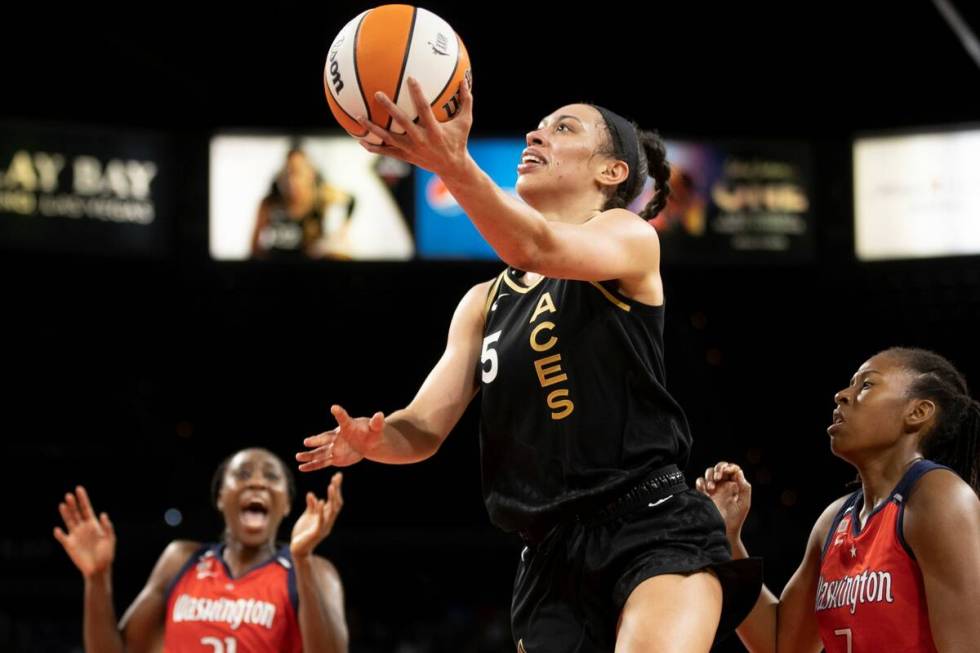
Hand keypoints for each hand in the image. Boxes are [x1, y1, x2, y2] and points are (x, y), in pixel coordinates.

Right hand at [53, 486, 115, 578]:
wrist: (98, 569)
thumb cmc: (107, 554)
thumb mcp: (110, 539)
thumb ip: (107, 527)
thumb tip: (103, 514)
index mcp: (94, 525)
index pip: (87, 508)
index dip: (83, 499)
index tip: (79, 489)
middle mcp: (83, 528)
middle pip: (76, 513)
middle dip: (73, 504)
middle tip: (69, 495)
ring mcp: (75, 535)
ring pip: (68, 521)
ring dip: (65, 513)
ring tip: (62, 504)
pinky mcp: (69, 545)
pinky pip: (62, 537)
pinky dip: (59, 534)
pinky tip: (57, 529)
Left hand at [290, 473, 343, 558]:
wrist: (297, 549)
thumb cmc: (303, 533)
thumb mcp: (307, 517)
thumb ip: (311, 506)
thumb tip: (311, 494)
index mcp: (326, 516)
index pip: (335, 500)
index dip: (336, 488)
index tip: (337, 476)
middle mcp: (328, 521)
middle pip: (336, 503)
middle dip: (336, 490)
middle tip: (337, 477)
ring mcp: (324, 527)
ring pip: (332, 511)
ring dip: (332, 498)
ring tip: (331, 486)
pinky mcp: (316, 532)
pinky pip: (321, 520)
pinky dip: (321, 511)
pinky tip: (321, 501)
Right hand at [296, 404, 383, 471]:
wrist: (369, 442)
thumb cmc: (372, 432)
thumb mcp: (376, 428)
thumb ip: (377, 423)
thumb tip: (380, 415)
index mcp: (347, 427)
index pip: (343, 420)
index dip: (340, 413)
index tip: (335, 407)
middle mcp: (337, 437)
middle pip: (325, 438)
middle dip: (317, 440)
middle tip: (307, 441)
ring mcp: (333, 448)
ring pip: (320, 453)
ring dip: (309, 455)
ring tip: (297, 457)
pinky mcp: (334, 458)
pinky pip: (321, 463)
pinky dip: (312, 466)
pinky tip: (301, 468)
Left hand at [355, 75, 472, 176]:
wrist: (452, 168)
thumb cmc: (459, 141)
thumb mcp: (465, 122)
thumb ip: (466, 101)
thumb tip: (466, 82)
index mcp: (435, 130)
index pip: (424, 109)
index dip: (418, 93)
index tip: (410, 78)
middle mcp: (421, 140)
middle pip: (402, 122)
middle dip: (390, 108)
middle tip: (378, 94)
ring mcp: (411, 149)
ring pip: (388, 138)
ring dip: (373, 128)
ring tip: (359, 117)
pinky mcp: (406, 157)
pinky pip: (386, 152)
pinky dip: (373, 147)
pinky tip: (361, 141)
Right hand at [695, 461, 751, 538]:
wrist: (723, 531)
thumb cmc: (735, 520)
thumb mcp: (744, 504)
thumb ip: (744, 488)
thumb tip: (739, 473)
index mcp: (734, 486)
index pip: (732, 469)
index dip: (729, 467)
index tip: (728, 472)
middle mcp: (723, 485)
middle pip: (719, 468)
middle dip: (718, 468)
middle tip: (719, 477)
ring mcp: (713, 489)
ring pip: (709, 472)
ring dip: (709, 476)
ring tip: (712, 488)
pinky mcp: (703, 493)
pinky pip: (699, 482)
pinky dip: (701, 482)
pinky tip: (705, 490)